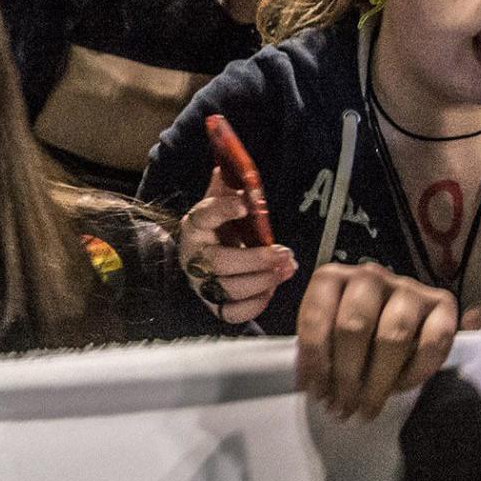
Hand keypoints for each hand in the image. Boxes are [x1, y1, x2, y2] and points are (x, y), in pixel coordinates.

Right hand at [178, 165, 296, 322]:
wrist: (201, 258)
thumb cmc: (218, 228)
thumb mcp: (218, 203)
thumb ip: (226, 187)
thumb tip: (228, 167)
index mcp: (195, 226)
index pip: (203, 216)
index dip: (222, 209)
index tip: (245, 204)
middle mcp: (194, 257)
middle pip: (219, 262)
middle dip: (255, 259)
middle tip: (283, 253)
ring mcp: (202, 284)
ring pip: (229, 289)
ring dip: (263, 280)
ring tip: (286, 268)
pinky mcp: (214, 305)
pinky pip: (232, 313)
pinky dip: (255, 304)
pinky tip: (272, 288)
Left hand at [295, 262, 457, 419]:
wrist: (407, 314)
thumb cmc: (357, 327)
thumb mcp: (328, 331)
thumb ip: (317, 349)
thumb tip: (308, 384)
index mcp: (332, 277)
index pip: (317, 316)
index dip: (314, 359)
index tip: (316, 393)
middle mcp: (369, 276)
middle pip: (355, 327)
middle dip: (346, 375)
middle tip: (343, 408)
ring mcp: (408, 287)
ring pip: (393, 337)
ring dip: (378, 381)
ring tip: (368, 408)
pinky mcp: (442, 303)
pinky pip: (433, 342)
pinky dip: (415, 372)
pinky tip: (400, 389)